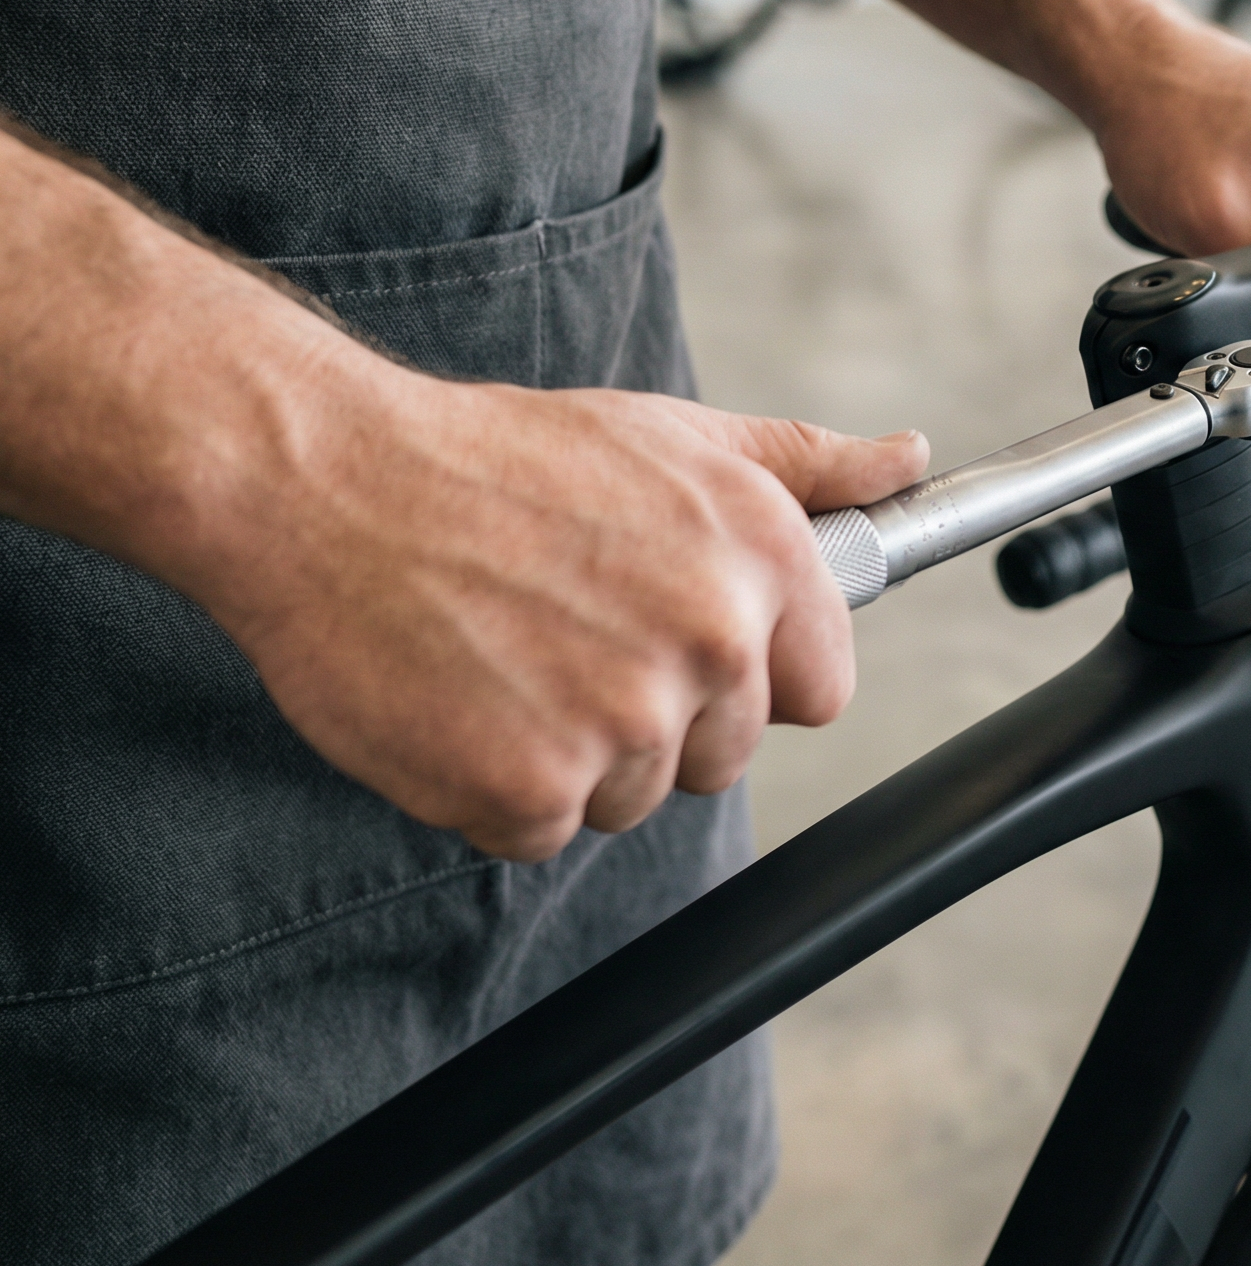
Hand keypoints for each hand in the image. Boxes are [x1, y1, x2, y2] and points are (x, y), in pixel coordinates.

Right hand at [191, 367, 927, 861]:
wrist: (329, 484)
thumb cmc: (502, 459)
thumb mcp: (674, 436)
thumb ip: (806, 466)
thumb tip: (904, 461)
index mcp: (761, 557)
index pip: (818, 689)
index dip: (749, 678)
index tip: (682, 647)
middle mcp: (711, 640)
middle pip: (722, 753)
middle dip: (653, 715)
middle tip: (564, 630)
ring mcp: (625, 722)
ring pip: (633, 797)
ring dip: (571, 752)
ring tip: (506, 651)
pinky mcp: (532, 789)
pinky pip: (541, 829)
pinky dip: (494, 787)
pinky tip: (460, 699)